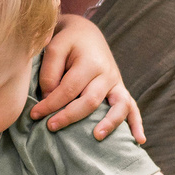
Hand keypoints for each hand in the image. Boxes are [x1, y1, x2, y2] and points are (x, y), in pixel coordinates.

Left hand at [35, 12, 144, 142]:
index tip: (35, 114)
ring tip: (96, 136)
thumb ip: (49, 72)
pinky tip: (139, 140)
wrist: (87, 33)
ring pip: (118, 106)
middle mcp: (107, 73)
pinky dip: (137, 124)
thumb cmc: (67, 42)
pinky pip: (133, 108)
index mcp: (90, 62)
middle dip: (69, 116)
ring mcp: (116, 83)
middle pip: (91, 101)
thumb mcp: (54, 48)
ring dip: (110, 123)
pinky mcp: (121, 90)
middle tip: (50, 126)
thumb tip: (49, 98)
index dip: (50, 104)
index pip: (68, 89)